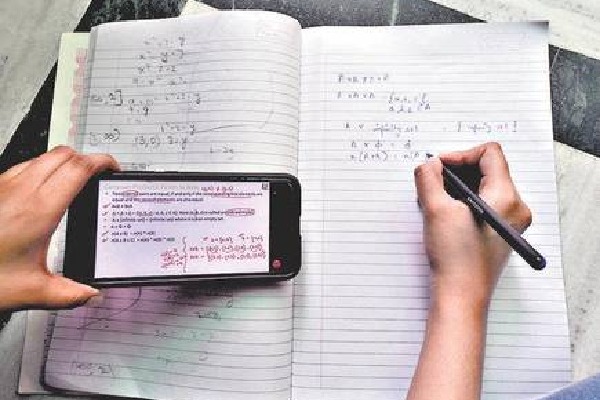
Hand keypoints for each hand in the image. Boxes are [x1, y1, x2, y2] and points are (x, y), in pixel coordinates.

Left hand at [0, 146, 118, 310]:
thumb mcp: (30, 292)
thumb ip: (68, 294)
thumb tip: (91, 294)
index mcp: (39, 210)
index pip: (79, 168)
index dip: (102, 162)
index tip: (113, 168)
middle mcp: (21, 190)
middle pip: (63, 154)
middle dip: (87, 159)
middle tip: (99, 174)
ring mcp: (3, 186)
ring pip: (42, 157)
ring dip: (64, 162)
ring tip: (75, 181)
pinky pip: (23, 167)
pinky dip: (42, 170)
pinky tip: (42, 192)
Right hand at [408, 142, 532, 399]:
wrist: (460, 295)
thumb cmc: (454, 258)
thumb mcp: (435, 210)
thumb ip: (428, 178)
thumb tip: (428, 164)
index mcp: (506, 197)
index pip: (489, 154)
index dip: (460, 155)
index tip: (438, 167)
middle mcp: (514, 207)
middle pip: (487, 168)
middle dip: (457, 171)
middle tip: (433, 182)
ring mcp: (509, 221)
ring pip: (483, 186)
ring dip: (457, 186)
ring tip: (435, 199)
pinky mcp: (499, 231)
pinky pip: (483, 203)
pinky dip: (462, 201)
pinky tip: (443, 214)